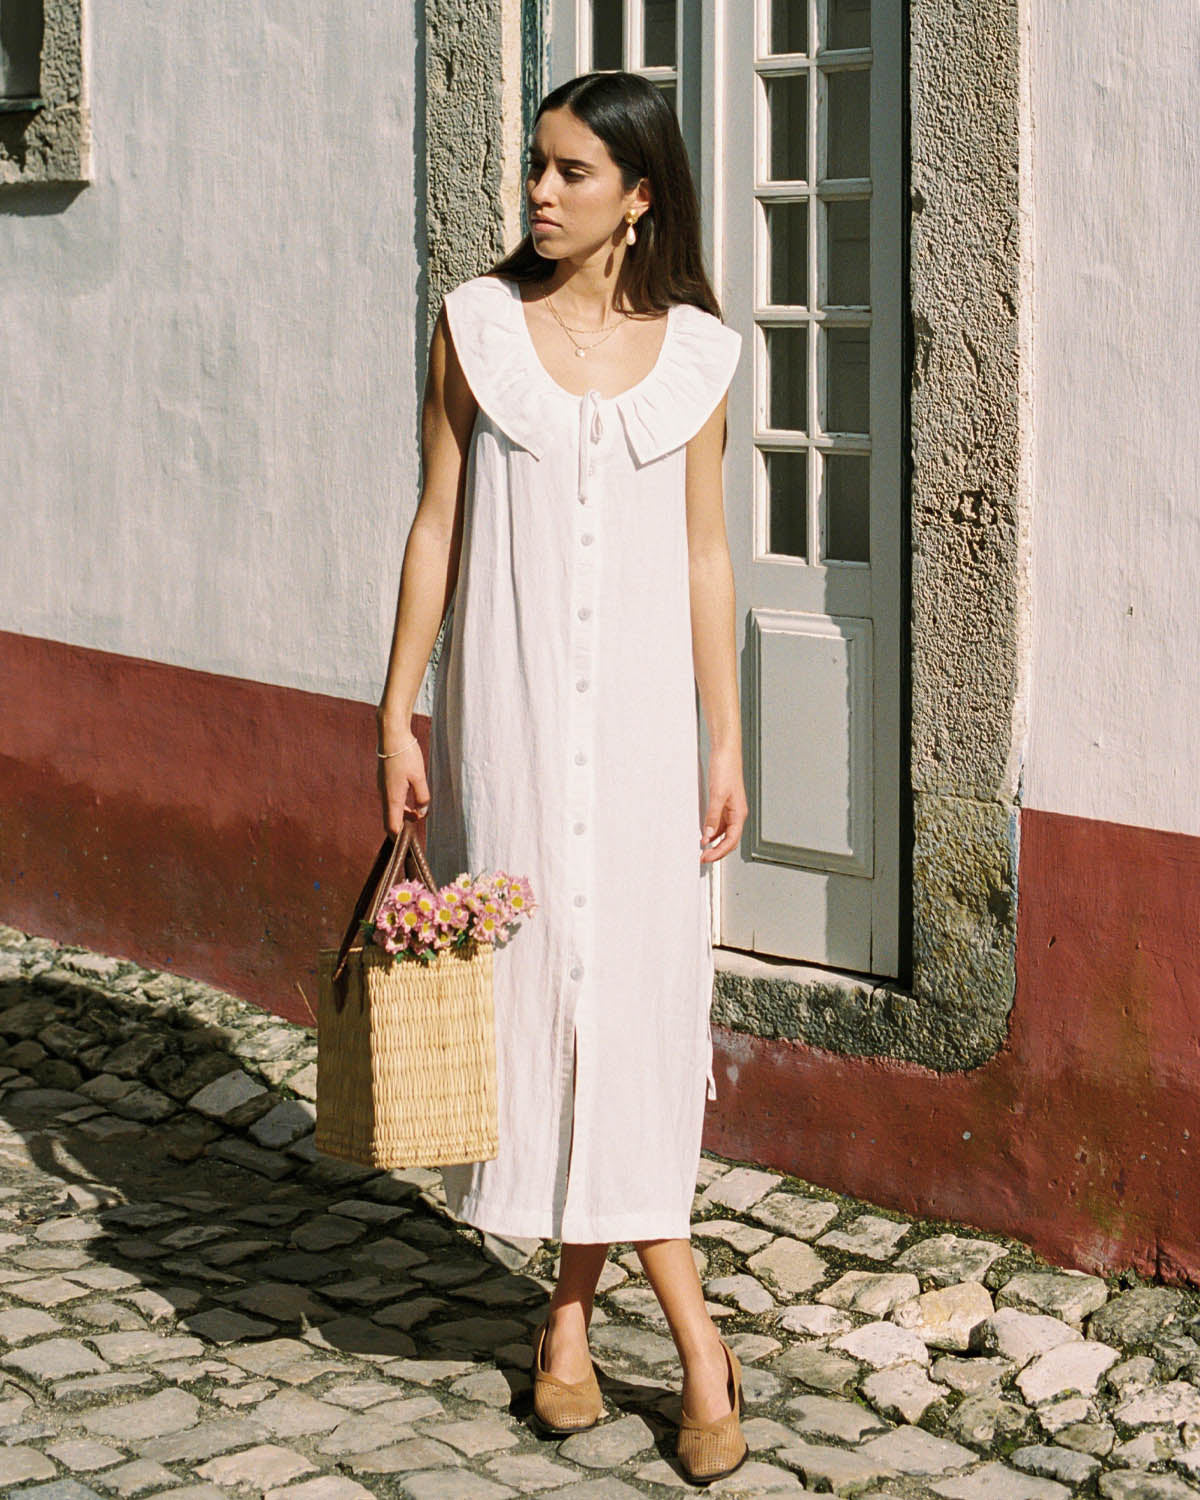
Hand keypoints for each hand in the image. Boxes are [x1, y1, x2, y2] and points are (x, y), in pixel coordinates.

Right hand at [377, 737, 429, 835]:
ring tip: (417, 814)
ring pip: (390, 809)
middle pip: (389, 820)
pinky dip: (399, 805)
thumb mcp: (419, 777)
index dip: (399, 838)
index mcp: (392, 798)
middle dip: (401, 828)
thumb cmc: (406, 755)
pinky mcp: (384, 780)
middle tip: (415, 830)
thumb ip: (422, 797)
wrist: (391, 735)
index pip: (392, 827)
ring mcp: (382, 787)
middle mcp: (384, 795)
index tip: (410, 843)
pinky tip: (410, 800)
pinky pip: (390, 799)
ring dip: (402, 815)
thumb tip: (422, 813)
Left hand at [700, 748, 747, 863]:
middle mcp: (737, 813)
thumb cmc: (726, 768)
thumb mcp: (716, 795)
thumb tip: (707, 834)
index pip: (731, 841)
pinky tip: (704, 833)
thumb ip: (712, 816)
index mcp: (739, 813)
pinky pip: (719, 823)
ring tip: (703, 849)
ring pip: (724, 833)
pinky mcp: (724, 803)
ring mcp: (730, 809)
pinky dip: (712, 831)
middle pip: (729, 840)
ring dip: (714, 842)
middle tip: (703, 858)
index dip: (719, 852)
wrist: (725, 752)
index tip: (706, 858)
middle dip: (717, 851)